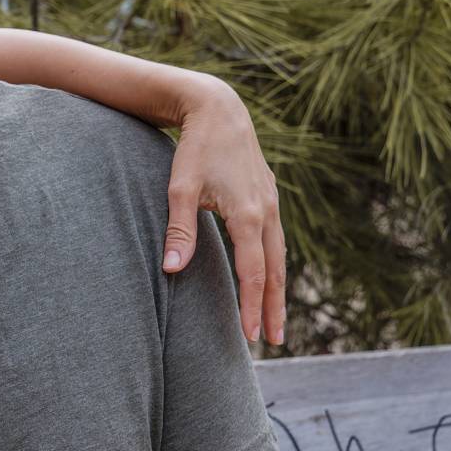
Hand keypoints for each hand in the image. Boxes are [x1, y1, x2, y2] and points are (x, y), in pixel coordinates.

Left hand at [163, 77, 286, 345]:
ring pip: (279, 256)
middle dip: (274, 307)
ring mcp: (272, 204)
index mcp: (249, 215)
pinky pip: (276, 239)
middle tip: (273, 341)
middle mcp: (268, 212)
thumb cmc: (195, 149)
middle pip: (275, 271)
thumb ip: (179, 231)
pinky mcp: (269, 196)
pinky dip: (274, 263)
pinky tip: (268, 276)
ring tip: (275, 318)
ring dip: (277, 288)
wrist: (219, 110)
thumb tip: (171, 270)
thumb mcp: (180, 189)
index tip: (251, 335)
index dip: (252, 306)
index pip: (253, 272)